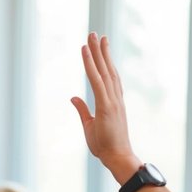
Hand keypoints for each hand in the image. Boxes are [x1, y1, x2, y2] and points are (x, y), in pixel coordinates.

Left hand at [71, 33, 140, 179]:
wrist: (117, 157)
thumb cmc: (105, 145)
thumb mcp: (90, 125)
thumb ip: (82, 110)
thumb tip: (74, 98)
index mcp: (112, 102)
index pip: (108, 76)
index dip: (105, 61)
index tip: (101, 46)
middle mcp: (114, 97)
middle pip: (108, 69)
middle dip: (102, 50)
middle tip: (96, 34)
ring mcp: (112, 100)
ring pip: (104, 71)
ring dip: (97, 52)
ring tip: (93, 36)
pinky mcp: (107, 105)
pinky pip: (96, 81)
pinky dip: (91, 65)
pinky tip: (86, 53)